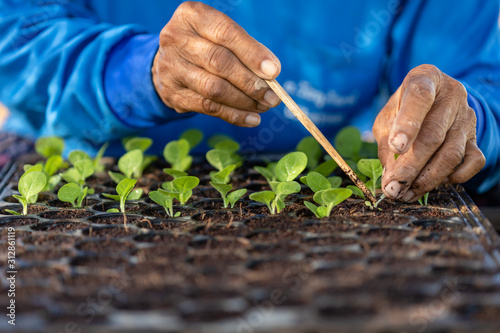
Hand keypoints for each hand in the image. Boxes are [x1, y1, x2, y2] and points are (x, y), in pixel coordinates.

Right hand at [152, 1, 280, 126]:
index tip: (274, 72)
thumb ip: (245, 48)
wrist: (170, 62)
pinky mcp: (172, 93)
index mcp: (191, 16)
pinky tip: (251, 119)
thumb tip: (271, 72)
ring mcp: (171, 67)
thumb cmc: (205, 44)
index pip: (226, 33)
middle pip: (220, 62)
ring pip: (214, 88)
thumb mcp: (220, 35)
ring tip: (263, 107)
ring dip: (244, 101)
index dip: (252, 54)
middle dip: (251, 82)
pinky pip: (208, 107)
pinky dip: (233, 115)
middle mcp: (176, 39)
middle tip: (272, 96)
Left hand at [373, 64, 484, 201]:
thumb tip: (390, 179)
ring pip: (452, 153)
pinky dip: (454, 178)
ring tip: (406, 193)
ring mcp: (466, 116)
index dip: (408, 123)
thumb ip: (386, 142)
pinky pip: (473, 162)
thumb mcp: (387, 117)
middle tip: (394, 188)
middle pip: (433, 135)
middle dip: (411, 166)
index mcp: (425, 78)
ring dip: (428, 179)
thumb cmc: (403, 109)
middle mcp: (451, 95)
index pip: (419, 97)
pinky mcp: (475, 136)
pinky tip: (433, 183)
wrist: (433, 99)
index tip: (397, 147)